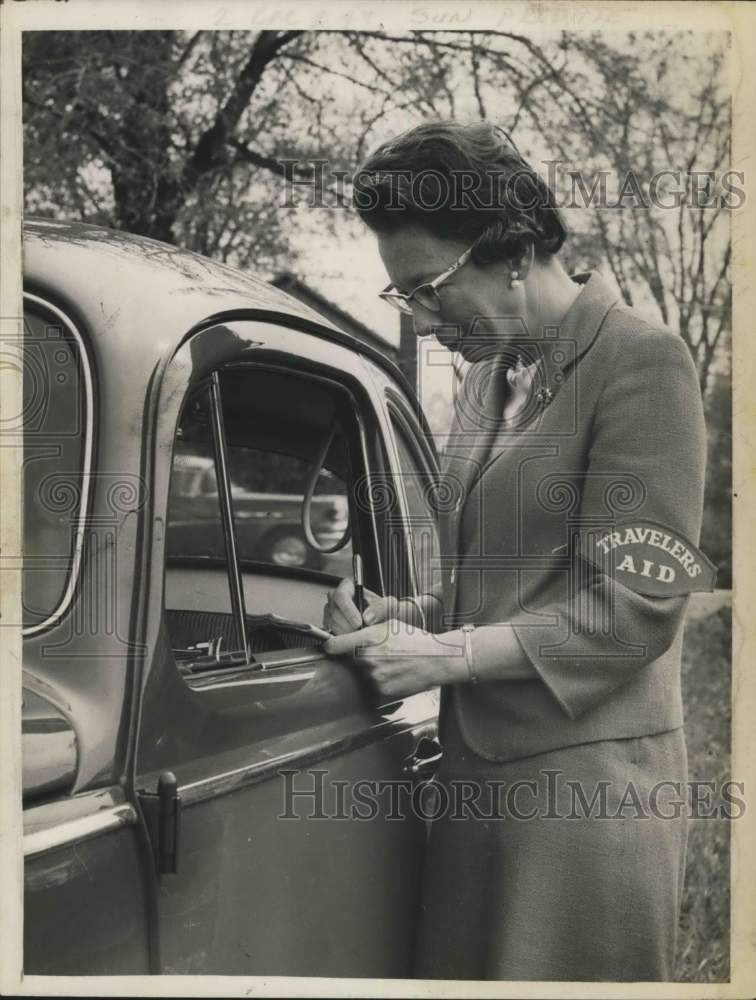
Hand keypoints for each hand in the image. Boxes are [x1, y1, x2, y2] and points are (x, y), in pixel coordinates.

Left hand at [322, 619, 465, 698]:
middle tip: (378, 654)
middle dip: (359, 657)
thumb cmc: (416, 640)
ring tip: (391, 664)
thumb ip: (368, 630)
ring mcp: (374, 677)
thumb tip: (351, 633)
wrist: (436, 660)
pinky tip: (395, 673)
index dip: (330, 646)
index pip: (335, 645)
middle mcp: (368, 658)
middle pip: (351, 661)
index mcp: (368, 638)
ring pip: (363, 674)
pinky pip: (374, 686)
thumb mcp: (390, 625)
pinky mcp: (382, 691)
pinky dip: (381, 681)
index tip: (328, 647)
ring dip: (371, 670)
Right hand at [323, 579, 422, 634]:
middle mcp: (336, 598)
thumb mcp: (388, 606)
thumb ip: (381, 608)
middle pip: (335, 612)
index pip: (342, 596)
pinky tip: (354, 641)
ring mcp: (330, 612)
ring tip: (360, 637)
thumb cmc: (382, 611)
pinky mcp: (329, 625)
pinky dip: (343, 639)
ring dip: (346, 633)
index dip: (349, 611)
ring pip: (332, 624)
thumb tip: (367, 617)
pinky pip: (331, 633)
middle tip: (361, 633)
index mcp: (348, 587)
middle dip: (348, 626)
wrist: (381, 622)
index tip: (359, 623)